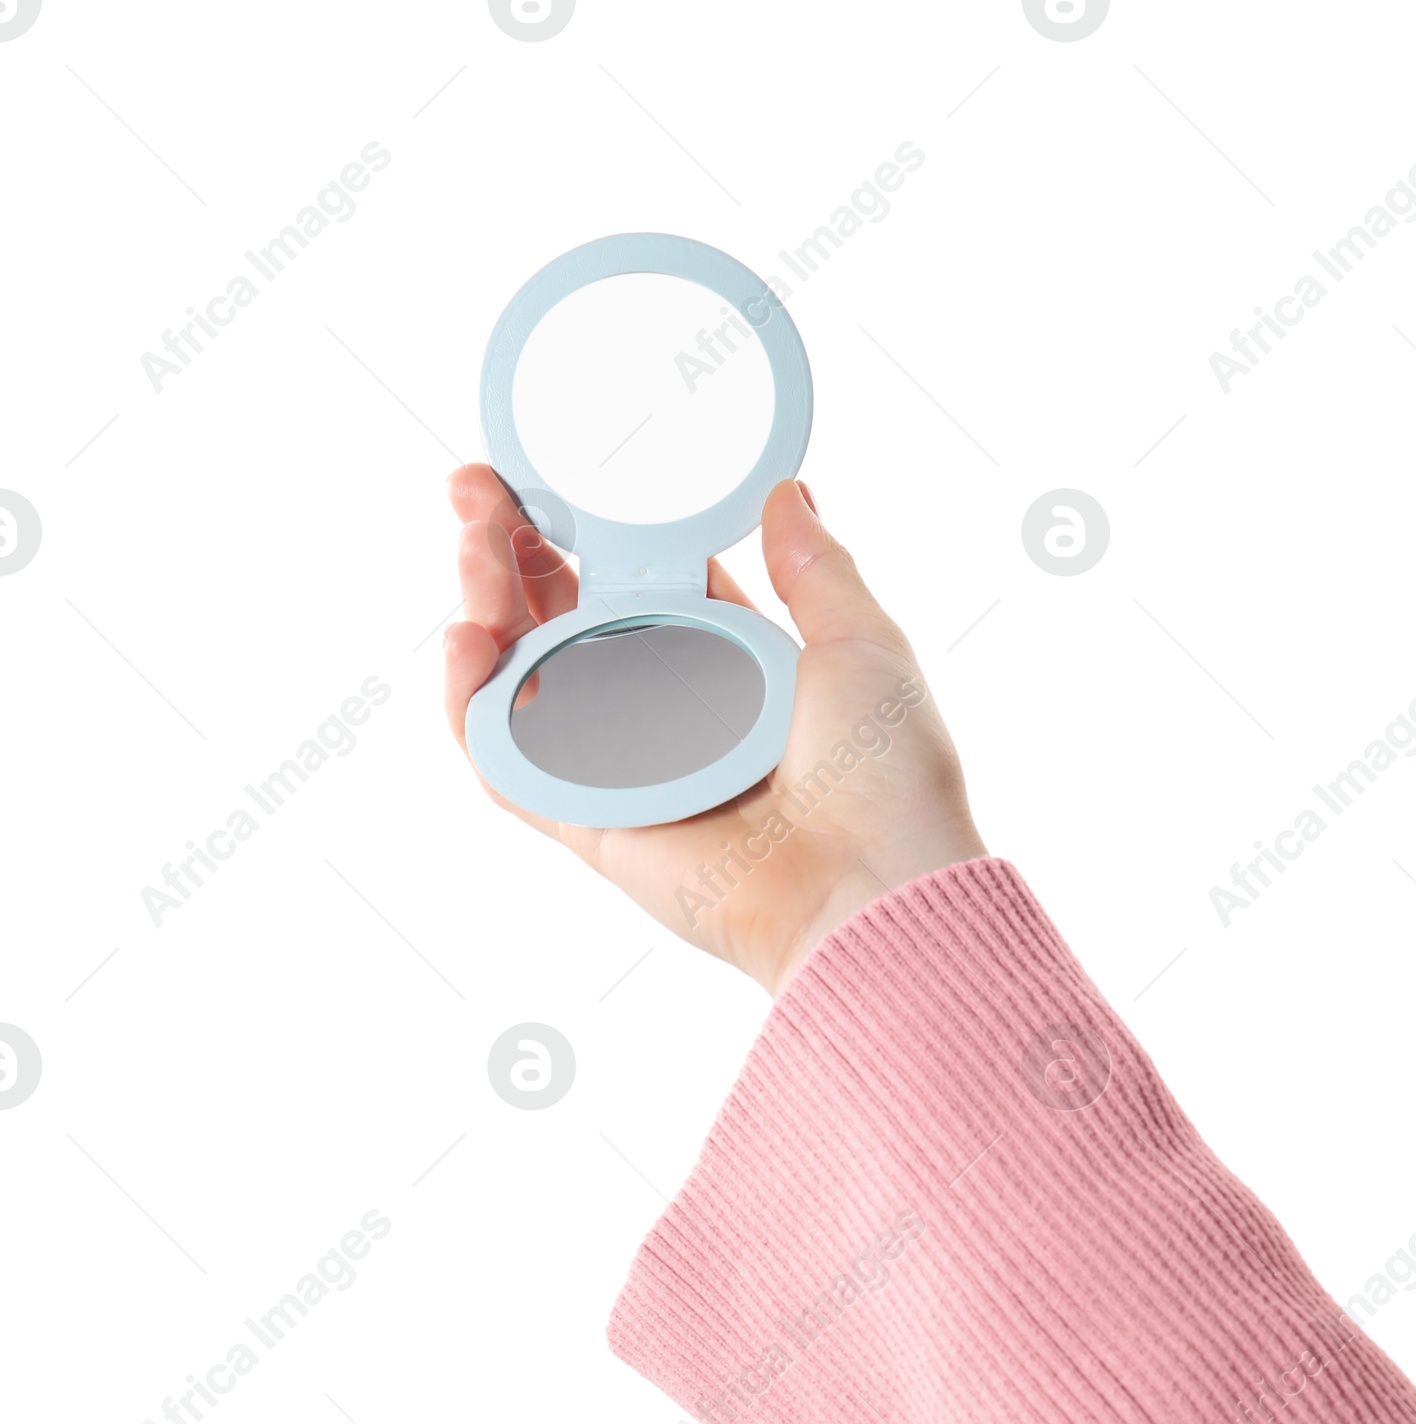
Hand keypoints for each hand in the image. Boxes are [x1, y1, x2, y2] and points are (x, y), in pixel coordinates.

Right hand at [442, 467, 987, 995]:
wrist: (872, 891)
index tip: (544, 477)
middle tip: (476, 489)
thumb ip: (815, 569)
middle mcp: (667, 711)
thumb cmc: (886, 775)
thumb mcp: (861, 644)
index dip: (585, 530)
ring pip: (523, 679)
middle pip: (564, 621)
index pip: (633, 584)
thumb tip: (791, 489)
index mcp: (728, 665)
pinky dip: (469, 706)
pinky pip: (507, 762)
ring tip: (471, 541)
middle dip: (512, 552)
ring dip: (483, 605)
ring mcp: (621, 768)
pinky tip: (464, 640)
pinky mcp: (590, 824)